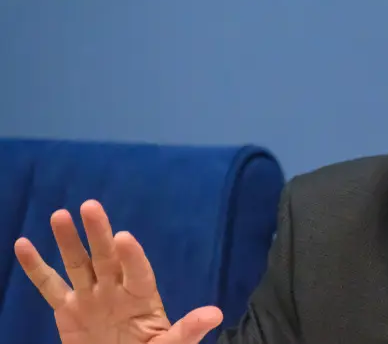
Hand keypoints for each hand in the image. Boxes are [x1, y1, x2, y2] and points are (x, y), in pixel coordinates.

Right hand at [14, 200, 222, 343]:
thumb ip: (187, 329)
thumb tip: (216, 314)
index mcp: (143, 297)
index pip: (137, 273)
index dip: (132, 256)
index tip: (124, 237)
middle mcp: (115, 289)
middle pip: (106, 258)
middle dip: (98, 233)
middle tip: (91, 206)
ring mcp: (91, 296)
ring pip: (78, 264)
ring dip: (68, 240)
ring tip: (60, 215)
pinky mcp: (68, 308)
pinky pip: (50, 285)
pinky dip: (36, 266)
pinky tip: (24, 244)